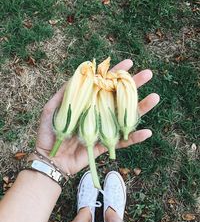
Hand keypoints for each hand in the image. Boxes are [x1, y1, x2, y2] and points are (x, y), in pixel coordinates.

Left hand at [35, 59, 159, 174]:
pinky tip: (147, 132)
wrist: (50, 158)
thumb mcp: (51, 110)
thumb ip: (63, 94)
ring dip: (141, 108)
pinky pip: (122, 141)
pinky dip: (134, 138)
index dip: (115, 74)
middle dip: (133, 85)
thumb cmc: (48, 133)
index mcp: (87, 103)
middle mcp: (98, 113)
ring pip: (125, 117)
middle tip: (148, 74)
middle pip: (119, 98)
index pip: (103, 85)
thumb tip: (78, 76)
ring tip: (155, 98)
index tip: (128, 63)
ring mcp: (103, 128)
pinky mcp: (105, 144)